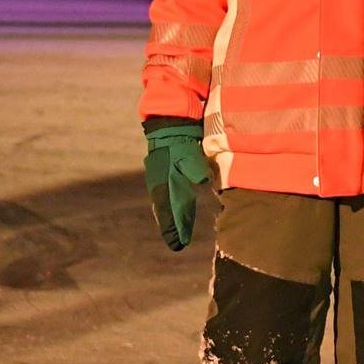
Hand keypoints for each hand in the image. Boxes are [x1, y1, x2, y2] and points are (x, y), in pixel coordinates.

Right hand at [144, 121, 211, 250]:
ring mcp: (163, 176)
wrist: (170, 118)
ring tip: (178, 233)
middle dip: (174, 226)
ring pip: (168, 201)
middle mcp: (161, 181)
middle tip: (178, 244)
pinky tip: (180, 210)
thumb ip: (193, 164)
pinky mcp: (168, 170)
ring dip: (174, 217)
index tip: (178, 244)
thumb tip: (202, 179)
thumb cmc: (179, 135)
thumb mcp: (187, 148)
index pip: (169, 208)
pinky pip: (171, 193)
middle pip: (167, 208)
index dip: (174, 227)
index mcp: (164, 179)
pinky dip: (175, 205)